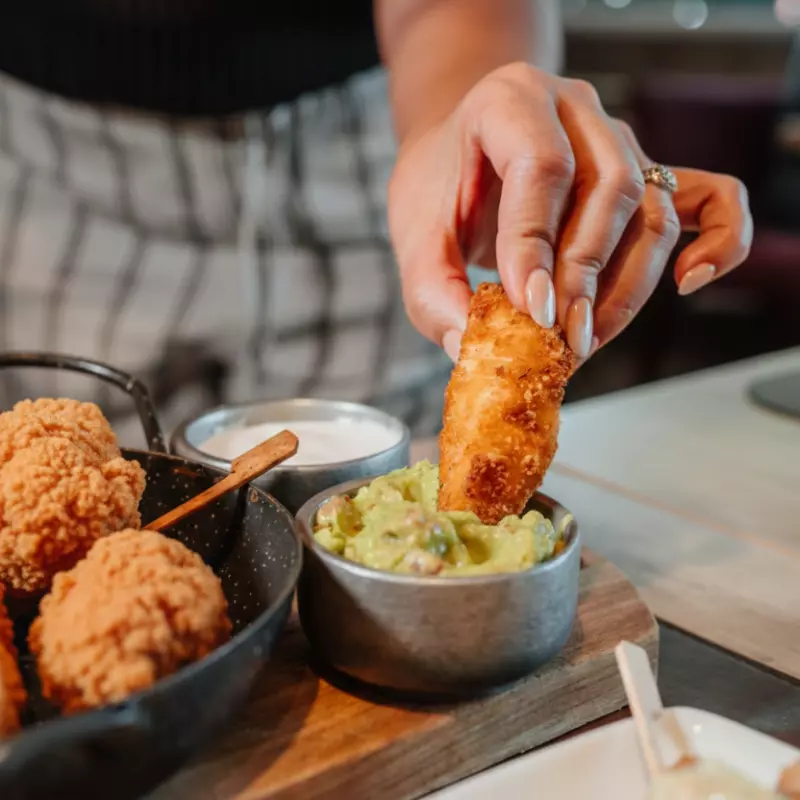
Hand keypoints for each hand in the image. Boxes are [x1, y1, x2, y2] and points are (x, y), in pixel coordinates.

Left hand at [388, 62, 752, 359]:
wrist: (460, 154)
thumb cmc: (440, 187)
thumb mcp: (416, 235)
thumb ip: (432, 291)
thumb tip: (469, 349)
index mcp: (511, 100)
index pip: (541, 166)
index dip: (537, 244)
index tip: (530, 309)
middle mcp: (576, 111)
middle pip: (608, 189)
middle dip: (585, 277)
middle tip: (561, 340)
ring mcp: (619, 140)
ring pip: (651, 212)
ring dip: (626, 287)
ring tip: (585, 340)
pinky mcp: (645, 175)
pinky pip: (710, 200)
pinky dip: (718, 241)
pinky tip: (690, 283)